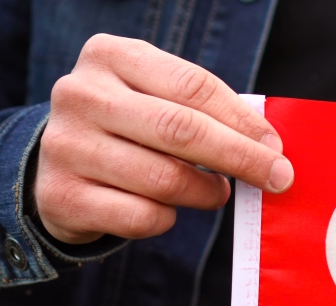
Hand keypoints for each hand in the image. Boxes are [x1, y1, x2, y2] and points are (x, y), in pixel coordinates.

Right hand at [36, 34, 293, 243]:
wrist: (57, 165)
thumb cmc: (130, 128)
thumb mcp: (157, 98)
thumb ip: (206, 111)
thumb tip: (270, 148)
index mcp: (110, 56)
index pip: (192, 86)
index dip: (242, 120)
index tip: (276, 147)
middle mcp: (81, 95)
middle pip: (180, 130)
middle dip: (240, 158)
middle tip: (277, 178)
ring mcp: (66, 146)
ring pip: (163, 180)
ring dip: (206, 193)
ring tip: (216, 192)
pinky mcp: (63, 196)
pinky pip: (141, 217)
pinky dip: (168, 219)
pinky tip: (167, 209)